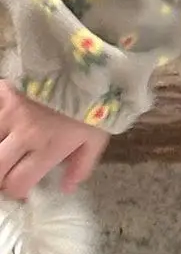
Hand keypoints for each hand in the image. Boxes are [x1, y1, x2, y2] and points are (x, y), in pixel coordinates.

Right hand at [0, 82, 109, 201]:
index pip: (17, 182)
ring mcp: (9, 113)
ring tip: (6, 149)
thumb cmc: (94, 101)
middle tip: (8, 173)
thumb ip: (81, 164)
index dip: (16, 191)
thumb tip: (67, 187)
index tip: (22, 188)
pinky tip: (3, 126)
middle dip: (0, 178)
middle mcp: (23, 135)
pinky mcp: (2, 93)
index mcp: (48, 148)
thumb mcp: (97, 137)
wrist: (86, 62)